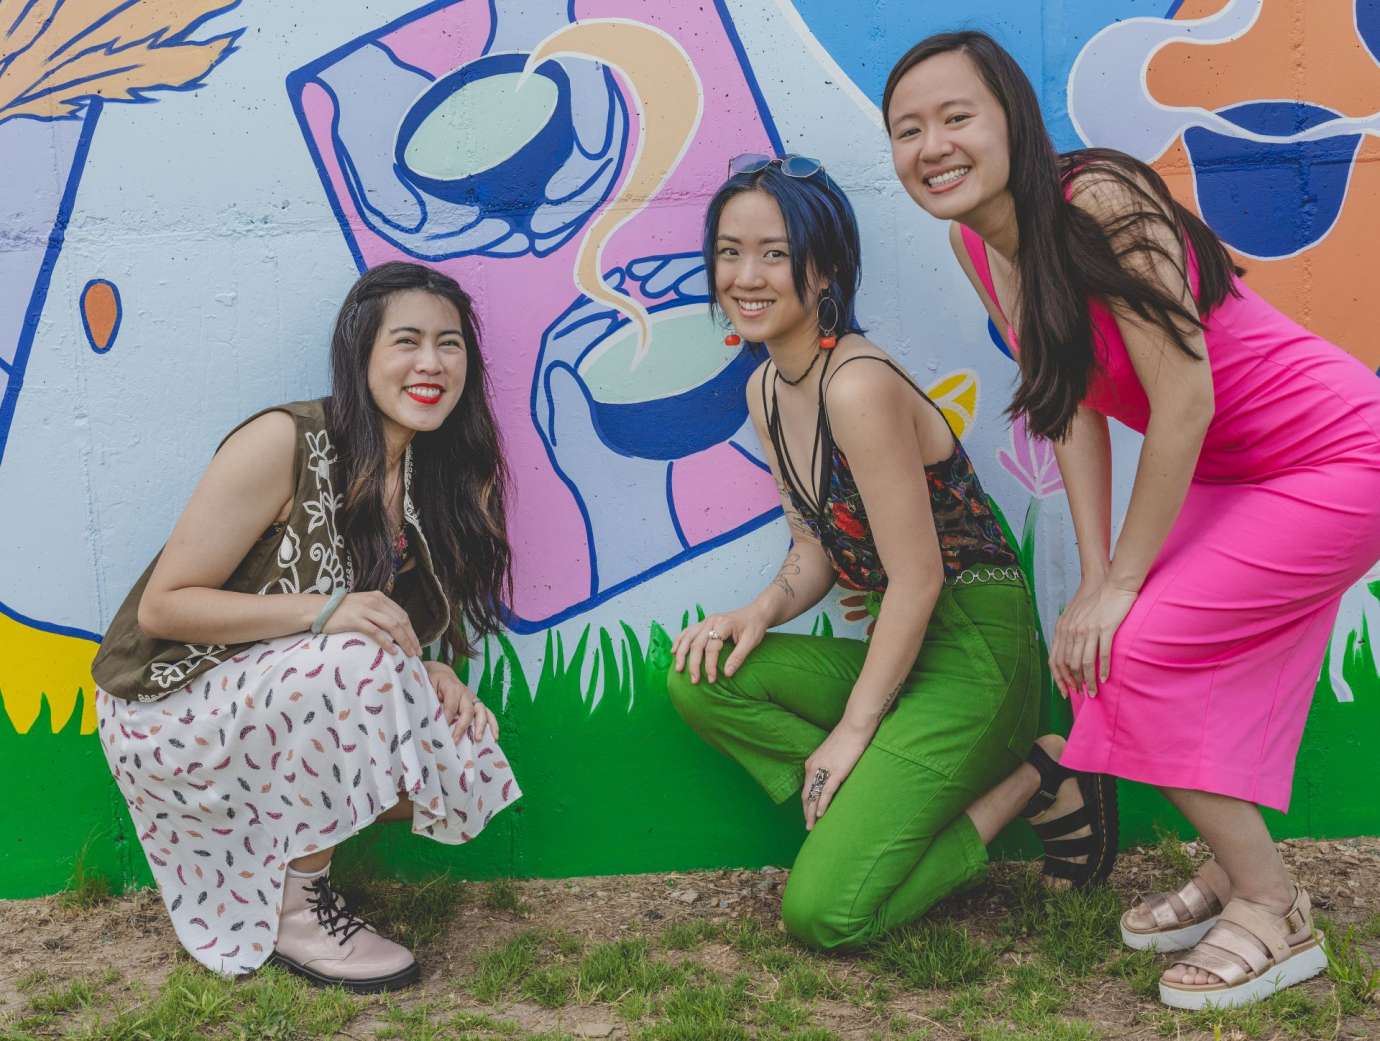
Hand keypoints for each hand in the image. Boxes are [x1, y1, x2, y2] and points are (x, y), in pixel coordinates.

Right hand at [323, 591, 422, 657]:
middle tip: (417, 652)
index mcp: (379, 597)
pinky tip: (393, 651)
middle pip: (400, 620)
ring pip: (392, 626)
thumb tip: (394, 630)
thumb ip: (378, 613)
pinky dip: (386, 642)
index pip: (402, 614)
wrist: (318, 609)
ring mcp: (365, 610)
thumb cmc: (341, 611)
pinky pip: (376, 631)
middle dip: (411, 637)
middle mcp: (375, 601)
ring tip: (409, 653)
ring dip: (404, 641)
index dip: (411, 630)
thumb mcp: (364, 606)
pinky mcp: (356, 619)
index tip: (416, 643)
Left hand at [425, 660, 498, 742]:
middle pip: (468, 711)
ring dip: (481, 727)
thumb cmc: (434, 683)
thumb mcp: (428, 688)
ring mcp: (473, 699)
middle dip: (462, 727)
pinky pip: (489, 714)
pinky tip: (494, 737)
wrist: (443, 674)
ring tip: (478, 739)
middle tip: (455, 741)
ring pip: (482, 712)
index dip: (447, 719)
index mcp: (452, 688)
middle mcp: (465, 693)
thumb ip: (431, 701)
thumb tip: (431, 720)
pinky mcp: (478, 704)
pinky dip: (493, 725)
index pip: (451, 705)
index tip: (441, 732)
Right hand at [672, 606, 768, 684]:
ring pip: (688, 636)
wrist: (756, 612)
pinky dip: (679, 641)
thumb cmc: (754, 627)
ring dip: (681, 653)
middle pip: (697, 643)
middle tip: (694, 680)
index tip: (711, 679)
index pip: (712, 647)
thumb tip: (726, 674)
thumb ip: (739, 657)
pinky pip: (687, 631)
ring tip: (678, 668)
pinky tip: (674, 651)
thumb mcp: (751, 642)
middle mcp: (712, 620)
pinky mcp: (704, 623)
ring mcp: (706, 621)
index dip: (710, 664)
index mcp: (724, 624)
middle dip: (693, 663)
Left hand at [802, 722, 871, 829]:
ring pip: (814, 796)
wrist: (854, 726)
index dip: (806, 804)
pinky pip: (826, 792)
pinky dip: (822, 804)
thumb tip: (830, 777)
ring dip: (812, 813)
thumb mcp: (831, 754)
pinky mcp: (836, 772)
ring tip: (812, 826)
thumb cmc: (846, 739)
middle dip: (807, 812)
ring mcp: (824, 770)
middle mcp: (813, 767)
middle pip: (807, 795)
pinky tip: (820, 814)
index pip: (806, 789)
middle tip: (808, 826)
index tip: (807, 814)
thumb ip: (827, 767)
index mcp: (812, 763)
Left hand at [1050, 578, 1137, 697]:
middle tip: (1082, 693)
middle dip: (1075, 682)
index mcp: (1063, 628)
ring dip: (1089, 680)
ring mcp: (1088, 629)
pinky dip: (1103, 669)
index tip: (1066, 690)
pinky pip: (1102, 653)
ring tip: (1093, 691)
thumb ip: (1070, 631)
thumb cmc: (1096, 601)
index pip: (1056, 659)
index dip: (1059, 677)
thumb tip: (1070, 651)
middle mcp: (1073, 630)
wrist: (1112, 585)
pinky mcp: (1105, 628)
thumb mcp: (1075, 616)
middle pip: (1070, 664)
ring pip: (1086, 662)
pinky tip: (1104, 678)